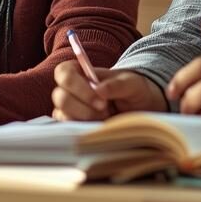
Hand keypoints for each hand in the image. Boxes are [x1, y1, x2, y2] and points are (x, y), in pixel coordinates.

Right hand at [51, 62, 166, 120]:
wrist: (140, 109)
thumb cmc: (133, 90)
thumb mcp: (132, 84)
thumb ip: (118, 84)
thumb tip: (99, 90)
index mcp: (82, 72)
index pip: (63, 72)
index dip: (76, 84)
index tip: (98, 96)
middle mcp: (71, 90)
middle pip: (59, 96)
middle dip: (82, 106)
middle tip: (105, 110)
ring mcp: (70, 109)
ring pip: (62, 114)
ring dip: (85, 118)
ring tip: (106, 118)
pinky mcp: (73, 125)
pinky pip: (67, 128)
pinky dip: (83, 129)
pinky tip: (99, 126)